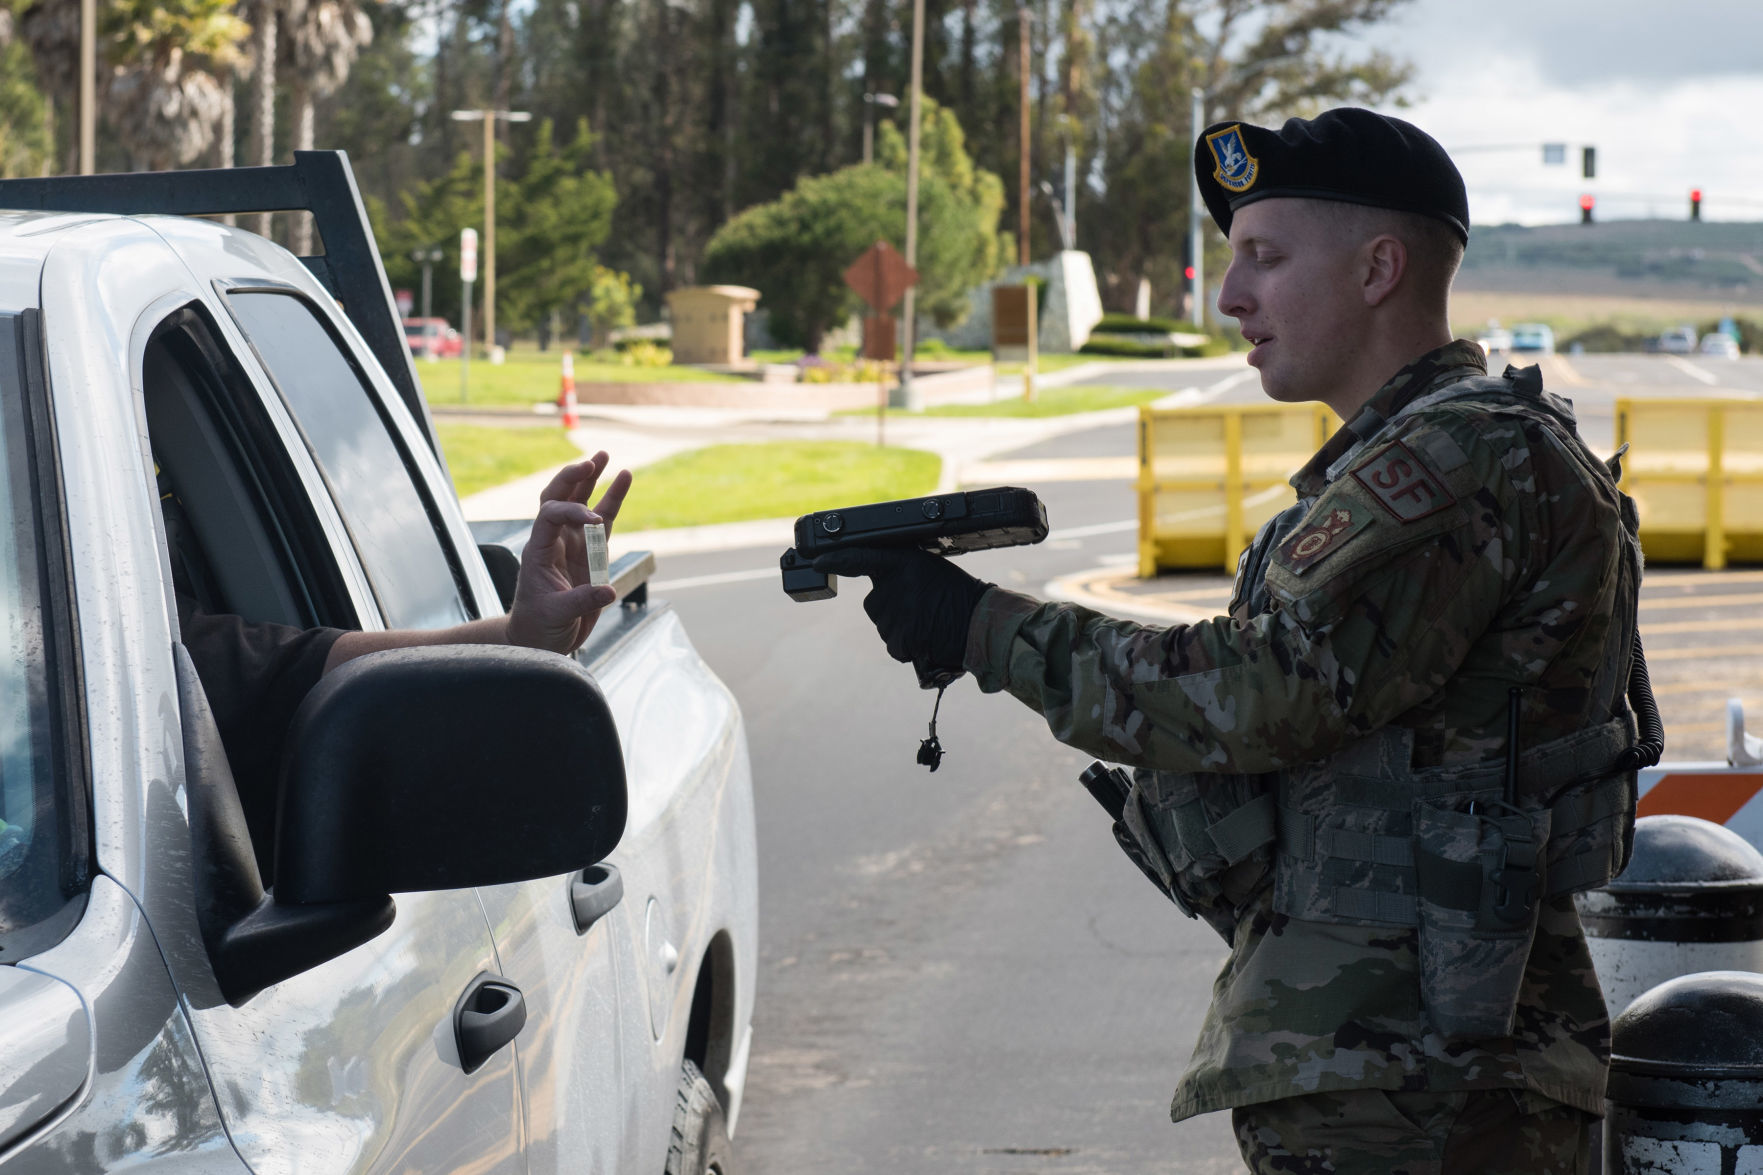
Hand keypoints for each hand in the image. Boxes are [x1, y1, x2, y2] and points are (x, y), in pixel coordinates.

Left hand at [506, 452, 632, 654]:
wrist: (541, 639)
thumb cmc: (540, 626)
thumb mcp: (555, 615)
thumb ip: (581, 601)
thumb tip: (607, 590)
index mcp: (538, 550)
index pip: (550, 514)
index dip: (572, 511)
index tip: (595, 521)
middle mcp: (554, 540)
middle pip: (558, 497)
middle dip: (574, 477)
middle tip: (593, 461)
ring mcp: (572, 544)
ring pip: (581, 503)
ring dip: (591, 479)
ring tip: (605, 455)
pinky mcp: (590, 553)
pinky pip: (603, 521)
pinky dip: (613, 500)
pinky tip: (624, 478)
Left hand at [810, 547, 990, 671]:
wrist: (981, 624)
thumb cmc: (958, 594)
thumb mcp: (928, 569)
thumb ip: (900, 572)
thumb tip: (878, 581)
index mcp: (902, 563)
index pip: (859, 558)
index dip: (836, 560)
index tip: (818, 562)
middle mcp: (893, 588)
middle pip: (875, 603)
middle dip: (892, 607)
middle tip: (922, 608)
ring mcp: (893, 617)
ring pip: (885, 625)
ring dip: (901, 627)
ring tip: (930, 622)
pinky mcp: (898, 642)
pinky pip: (894, 645)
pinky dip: (908, 645)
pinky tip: (928, 637)